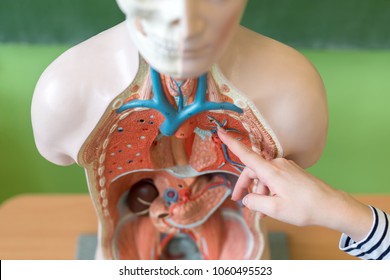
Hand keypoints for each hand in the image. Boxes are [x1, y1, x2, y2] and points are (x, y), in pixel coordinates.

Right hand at [217, 127, 371, 240]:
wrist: (331, 206)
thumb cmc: (304, 208)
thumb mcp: (275, 209)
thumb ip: (255, 202)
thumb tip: (246, 198)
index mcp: (272, 171)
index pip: (246, 155)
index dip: (231, 143)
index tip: (220, 132)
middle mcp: (278, 165)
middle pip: (253, 171)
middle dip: (245, 186)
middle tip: (238, 201)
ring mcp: (286, 167)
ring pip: (264, 176)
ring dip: (259, 191)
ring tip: (262, 211)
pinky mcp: (292, 172)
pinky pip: (274, 178)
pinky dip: (269, 190)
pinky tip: (271, 204)